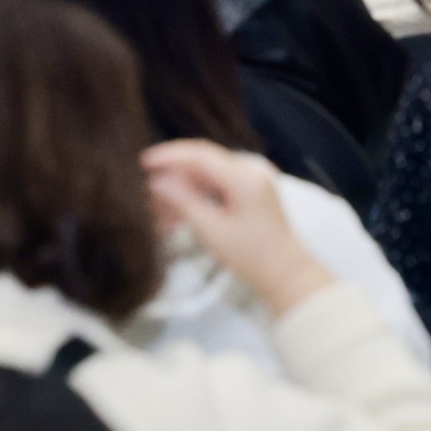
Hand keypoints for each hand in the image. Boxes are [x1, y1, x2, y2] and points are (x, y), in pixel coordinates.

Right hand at [141, 139, 333, 315]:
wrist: (288, 275)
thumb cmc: (251, 256)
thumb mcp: (212, 231)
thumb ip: (183, 201)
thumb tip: (157, 181)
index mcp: (244, 177)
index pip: (199, 154)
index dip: (169, 156)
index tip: (143, 164)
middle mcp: (249, 170)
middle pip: (201, 161)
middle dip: (173, 177)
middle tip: (148, 197)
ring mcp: (251, 179)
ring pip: (206, 174)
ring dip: (182, 189)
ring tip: (162, 216)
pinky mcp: (250, 190)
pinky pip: (216, 184)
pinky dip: (197, 196)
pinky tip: (179, 216)